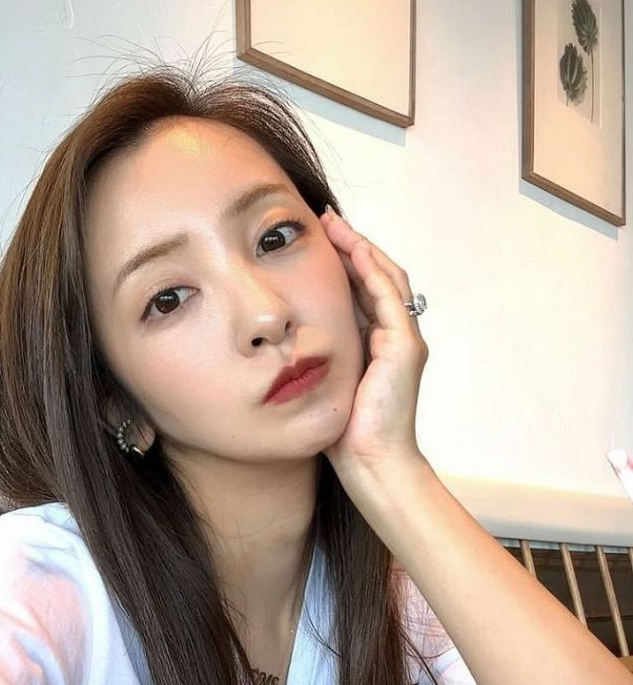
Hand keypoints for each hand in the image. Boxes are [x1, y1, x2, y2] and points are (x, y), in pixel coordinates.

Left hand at [319, 206, 429, 482]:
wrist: (371, 464)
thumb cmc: (344, 433)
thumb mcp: (324, 382)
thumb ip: (315, 356)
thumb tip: (280, 340)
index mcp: (375, 343)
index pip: (362, 289)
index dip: (343, 261)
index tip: (317, 238)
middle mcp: (395, 336)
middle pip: (377, 275)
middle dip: (352, 245)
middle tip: (326, 219)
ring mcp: (404, 340)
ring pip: (386, 278)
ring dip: (361, 248)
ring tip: (336, 226)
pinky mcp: (404, 348)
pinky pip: (388, 298)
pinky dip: (372, 272)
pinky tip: (353, 251)